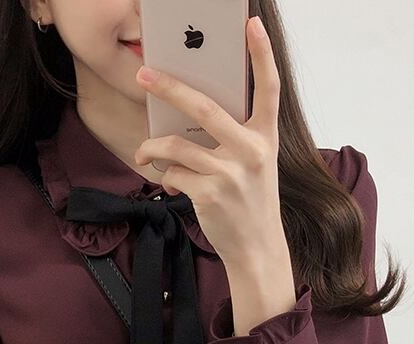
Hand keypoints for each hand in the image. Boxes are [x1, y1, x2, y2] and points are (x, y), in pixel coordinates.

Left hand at [134, 15, 284, 266]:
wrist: (257, 249)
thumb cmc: (251, 204)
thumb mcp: (255, 166)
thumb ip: (233, 140)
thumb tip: (186, 122)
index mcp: (265, 138)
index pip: (269, 89)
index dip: (261, 55)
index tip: (251, 26)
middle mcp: (251, 151)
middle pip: (203, 107)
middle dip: (169, 87)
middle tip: (144, 76)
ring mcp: (230, 173)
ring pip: (176, 145)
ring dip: (152, 148)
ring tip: (145, 153)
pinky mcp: (210, 193)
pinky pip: (174, 173)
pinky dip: (167, 178)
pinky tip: (173, 186)